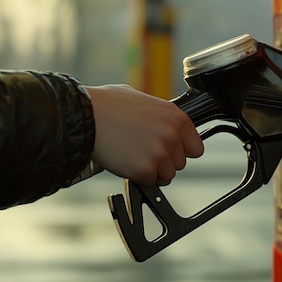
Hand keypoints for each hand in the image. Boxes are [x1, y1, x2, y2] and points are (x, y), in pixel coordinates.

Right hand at [84, 85, 203, 185]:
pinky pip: (149, 182)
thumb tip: (164, 124)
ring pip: (167, 175)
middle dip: (163, 161)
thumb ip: (160, 115)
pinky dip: (137, 176)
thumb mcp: (142, 100)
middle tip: (142, 149)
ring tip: (132, 154)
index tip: (168, 150)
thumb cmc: (108, 104)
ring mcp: (160, 153)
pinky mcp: (145, 169)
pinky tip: (125, 160)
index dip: (181, 151)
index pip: (196, 148)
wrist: (85, 115)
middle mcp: (172, 135)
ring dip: (152, 170)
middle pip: (180, 164)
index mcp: (177, 117)